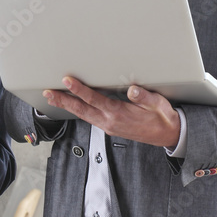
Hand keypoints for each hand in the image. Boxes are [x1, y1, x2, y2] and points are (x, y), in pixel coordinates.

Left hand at [44, 77, 180, 147]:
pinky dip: (78, 111)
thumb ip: (145, 97)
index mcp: (119, 114)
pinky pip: (89, 118)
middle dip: (64, 100)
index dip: (80, 90)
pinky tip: (72, 105)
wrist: (168, 135)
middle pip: (82, 110)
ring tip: (53, 98)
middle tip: (48, 93)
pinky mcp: (110, 127)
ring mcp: (108, 126)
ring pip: (83, 115)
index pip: (95, 100)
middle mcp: (110, 122)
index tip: (68, 80)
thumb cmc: (162, 118)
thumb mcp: (159, 106)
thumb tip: (132, 89)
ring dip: (68, 106)